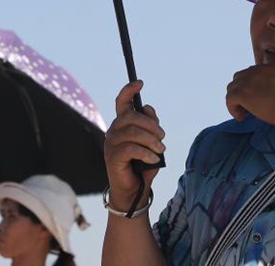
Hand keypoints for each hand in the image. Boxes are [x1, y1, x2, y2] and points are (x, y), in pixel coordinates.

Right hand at [103, 80, 165, 210]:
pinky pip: (131, 148)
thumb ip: (150, 125)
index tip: (140, 83)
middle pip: (131, 117)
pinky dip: (146, 152)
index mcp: (122, 124)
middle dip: (151, 124)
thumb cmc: (143, 165)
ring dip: (151, 140)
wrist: (134, 191)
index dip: (129, 90)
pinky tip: (153, 159)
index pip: (121, 102)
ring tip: (161, 149)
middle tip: (163, 136)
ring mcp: (111, 143)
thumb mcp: (151, 142)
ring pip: (132, 132)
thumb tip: (147, 108)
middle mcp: (114, 131)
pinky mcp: (112, 157)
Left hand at [226, 64, 274, 126]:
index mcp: (269, 68)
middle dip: (241, 91)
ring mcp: (248, 81)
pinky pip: (229, 99)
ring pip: (232, 88)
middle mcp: (256, 71)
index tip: (254, 99)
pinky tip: (241, 118)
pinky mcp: (242, 93)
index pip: (252, 74)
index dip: (250, 87)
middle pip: (239, 78)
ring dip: (236, 100)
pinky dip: (232, 109)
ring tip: (244, 113)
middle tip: (247, 106)